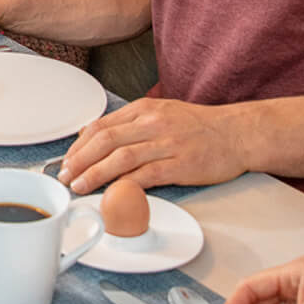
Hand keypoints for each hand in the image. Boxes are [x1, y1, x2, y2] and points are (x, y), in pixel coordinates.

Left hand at [58, 97, 249, 193]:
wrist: (239, 133)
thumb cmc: (201, 127)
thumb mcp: (162, 112)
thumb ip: (130, 123)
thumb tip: (94, 133)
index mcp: (144, 109)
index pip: (101, 125)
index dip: (78, 145)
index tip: (67, 160)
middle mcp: (153, 123)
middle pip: (105, 140)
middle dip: (79, 160)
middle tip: (65, 175)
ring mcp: (167, 143)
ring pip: (120, 158)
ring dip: (94, 174)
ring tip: (79, 186)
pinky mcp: (180, 164)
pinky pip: (146, 175)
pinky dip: (124, 185)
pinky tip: (111, 194)